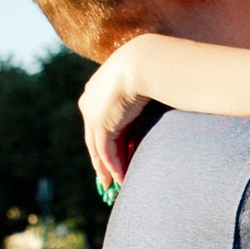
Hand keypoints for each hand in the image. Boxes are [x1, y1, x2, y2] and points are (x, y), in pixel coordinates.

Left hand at [80, 45, 156, 189]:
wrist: (143, 62)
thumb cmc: (149, 67)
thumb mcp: (142, 84)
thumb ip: (141, 99)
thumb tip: (159, 99)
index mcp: (96, 90)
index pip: (100, 122)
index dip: (106, 140)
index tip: (112, 154)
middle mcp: (89, 102)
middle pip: (94, 138)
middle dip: (101, 160)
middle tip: (106, 177)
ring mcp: (92, 114)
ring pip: (97, 149)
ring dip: (106, 169)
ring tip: (113, 185)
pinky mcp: (100, 125)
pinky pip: (106, 152)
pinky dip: (113, 167)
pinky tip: (120, 179)